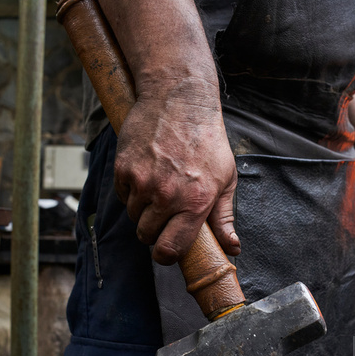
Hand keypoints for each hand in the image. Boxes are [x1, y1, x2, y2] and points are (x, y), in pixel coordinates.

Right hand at [114, 78, 239, 264]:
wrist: (178, 99)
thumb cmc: (207, 139)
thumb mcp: (225, 177)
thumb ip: (224, 217)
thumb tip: (232, 248)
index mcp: (196, 203)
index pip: (170, 248)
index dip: (166, 256)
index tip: (166, 252)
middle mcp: (167, 196)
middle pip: (147, 235)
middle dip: (153, 232)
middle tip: (163, 215)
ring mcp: (143, 182)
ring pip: (133, 216)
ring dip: (142, 210)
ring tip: (157, 187)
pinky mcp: (123, 169)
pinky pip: (123, 195)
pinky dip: (131, 191)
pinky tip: (146, 173)